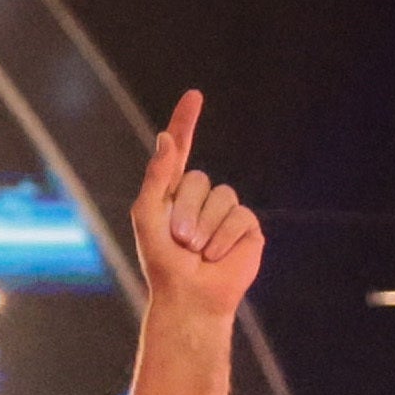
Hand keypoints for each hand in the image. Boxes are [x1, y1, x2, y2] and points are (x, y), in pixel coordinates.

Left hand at [129, 91, 263, 322]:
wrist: (189, 298)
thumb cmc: (162, 263)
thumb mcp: (147, 218)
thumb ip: (155, 178)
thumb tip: (166, 138)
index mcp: (173, 193)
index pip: (181, 150)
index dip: (186, 122)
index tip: (194, 96)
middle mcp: (201, 197)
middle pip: (198, 180)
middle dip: (185, 212)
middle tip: (179, 242)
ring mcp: (226, 210)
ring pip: (221, 197)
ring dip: (204, 229)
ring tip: (196, 252)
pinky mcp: (247, 227)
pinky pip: (239, 216)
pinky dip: (223, 239)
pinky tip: (217, 256)